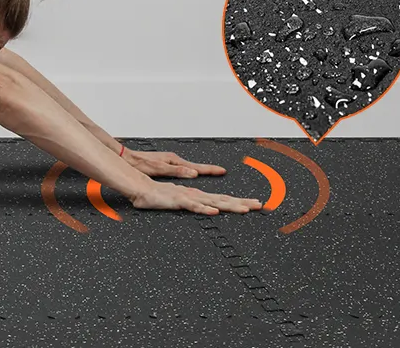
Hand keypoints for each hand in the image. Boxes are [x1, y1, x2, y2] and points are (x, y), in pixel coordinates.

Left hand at [121, 147, 226, 178]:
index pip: (197, 167)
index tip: (222, 171)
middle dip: (208, 169)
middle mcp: (173, 160)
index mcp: (174, 161)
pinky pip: (182, 168)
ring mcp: (169, 162)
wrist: (127, 159)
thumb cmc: (140, 163)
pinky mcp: (164, 165)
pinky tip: (189, 174)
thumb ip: (177, 171)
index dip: (210, 170)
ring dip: (199, 170)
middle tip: (220, 171)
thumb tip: (193, 173)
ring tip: (209, 173)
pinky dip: (189, 171)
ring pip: (189, 167)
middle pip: (195, 166)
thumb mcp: (159, 168)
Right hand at [129, 180, 262, 214]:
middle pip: (223, 199)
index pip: (222, 198)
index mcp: (197, 195)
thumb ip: (189, 204)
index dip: (238, 201)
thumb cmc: (156, 195)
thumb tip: (201, 208)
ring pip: (213, 202)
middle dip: (242, 202)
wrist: (140, 188)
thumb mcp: (177, 202)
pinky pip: (193, 206)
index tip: (252, 204)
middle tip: (259, 205)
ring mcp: (188, 197)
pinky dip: (204, 209)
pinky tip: (214, 211)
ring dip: (230, 205)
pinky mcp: (177, 201)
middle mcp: (196, 195)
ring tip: (245, 209)